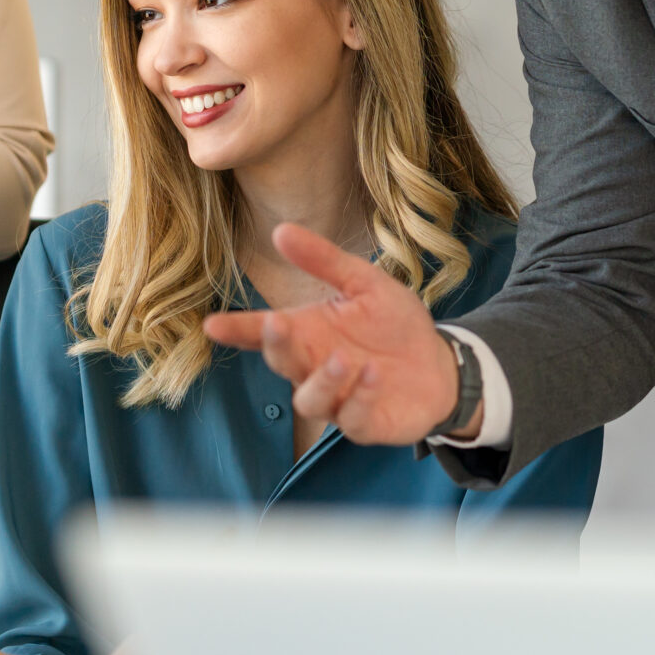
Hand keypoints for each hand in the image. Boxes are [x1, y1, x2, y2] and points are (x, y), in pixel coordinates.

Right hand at [203, 223, 466, 443]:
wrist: (441, 366)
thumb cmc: (396, 325)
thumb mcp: (364, 284)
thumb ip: (324, 261)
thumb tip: (281, 230)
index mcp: (308, 333)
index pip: (263, 333)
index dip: (237, 330)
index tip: (212, 324)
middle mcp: (314, 368)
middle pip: (281, 363)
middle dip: (276, 346)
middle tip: (277, 324)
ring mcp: (337, 399)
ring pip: (310, 400)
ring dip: (323, 379)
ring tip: (343, 358)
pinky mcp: (364, 423)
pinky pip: (352, 417)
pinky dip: (360, 397)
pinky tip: (374, 375)